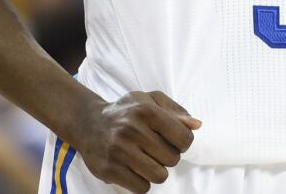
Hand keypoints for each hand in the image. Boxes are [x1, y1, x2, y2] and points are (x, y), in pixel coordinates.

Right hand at [74, 90, 200, 191]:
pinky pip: (142, 188)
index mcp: (146, 110)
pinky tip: (133, 169)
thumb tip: (197, 125)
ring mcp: (119, 151)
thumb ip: (176, 111)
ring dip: (156, 171)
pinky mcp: (109, 170)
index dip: (183, 142)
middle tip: (153, 148)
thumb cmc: (126, 112)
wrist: (88, 123)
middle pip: (173, 159)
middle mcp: (132, 129)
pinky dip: (141, 182)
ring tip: (145, 159)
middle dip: (167, 156)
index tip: (172, 140)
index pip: (184, 138)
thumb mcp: (150, 101)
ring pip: (159, 176)